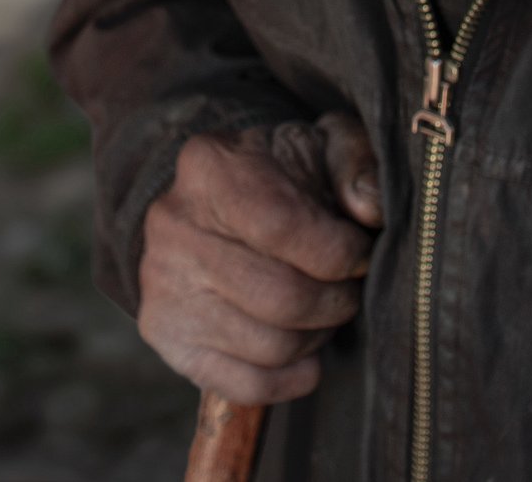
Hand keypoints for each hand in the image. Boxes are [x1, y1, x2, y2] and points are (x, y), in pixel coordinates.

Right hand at [138, 111, 384, 404]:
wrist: (210, 205)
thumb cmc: (281, 176)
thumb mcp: (322, 147)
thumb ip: (356, 163)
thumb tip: (369, 208)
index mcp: (211, 166)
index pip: (283, 226)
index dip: (341, 252)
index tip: (361, 253)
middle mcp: (174, 224)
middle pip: (282, 297)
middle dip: (335, 300)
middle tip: (348, 288)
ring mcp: (162, 283)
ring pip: (270, 346)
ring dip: (316, 336)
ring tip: (322, 310)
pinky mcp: (164, 333)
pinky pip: (244, 384)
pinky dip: (291, 378)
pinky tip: (305, 353)